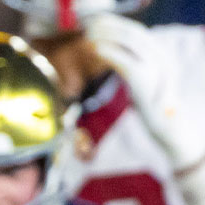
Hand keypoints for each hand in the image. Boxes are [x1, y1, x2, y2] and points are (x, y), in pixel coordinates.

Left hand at [85, 14, 204, 169]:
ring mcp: (156, 69)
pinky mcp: (146, 82)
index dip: (117, 24)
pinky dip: (110, 52)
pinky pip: (126, 61)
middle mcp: (162, 58)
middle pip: (134, 33)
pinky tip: (96, 49)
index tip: (97, 22)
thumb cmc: (153, 108)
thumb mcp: (142, 82)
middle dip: (110, 26)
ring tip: (88, 35)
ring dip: (108, 35)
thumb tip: (114, 55)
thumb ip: (132, 67)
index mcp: (161, 56)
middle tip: (89, 25)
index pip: (138, 32)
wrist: (169, 130)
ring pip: (131, 42)